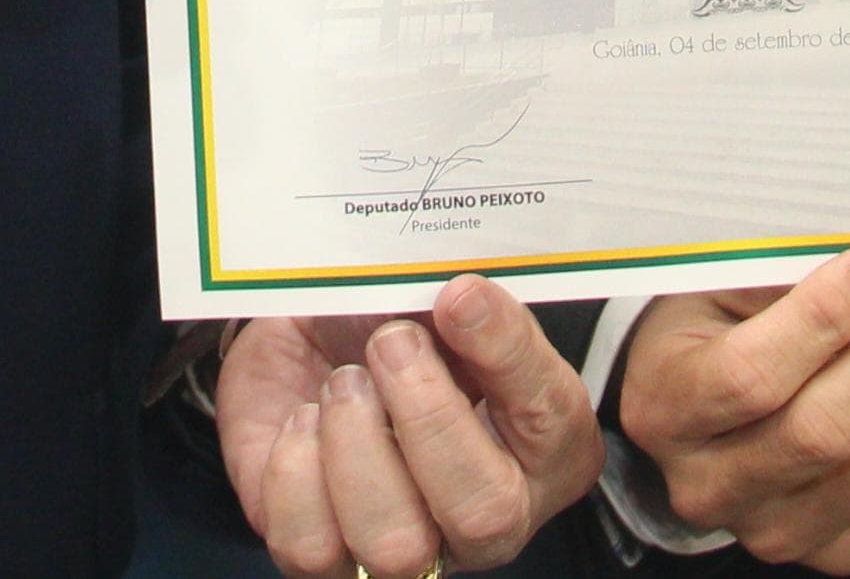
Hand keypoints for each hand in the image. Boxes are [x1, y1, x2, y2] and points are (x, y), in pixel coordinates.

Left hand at [220, 277, 599, 576]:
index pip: (553, 418)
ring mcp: (404, 550)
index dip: (506, 353)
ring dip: (356, 444)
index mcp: (541, 448)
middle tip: (391, 340)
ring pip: (396, 544)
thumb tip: (463, 296)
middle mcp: (485, 518)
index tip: (458, 295)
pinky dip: (296, 470)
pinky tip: (304, 420)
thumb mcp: (437, 302)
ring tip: (342, 382)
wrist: (309, 350)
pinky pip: (309, 542)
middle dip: (428, 415)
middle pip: (484, 511)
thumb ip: (463, 303)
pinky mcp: (321, 554)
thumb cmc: (393, 329)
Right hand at [615, 244, 849, 571]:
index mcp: (665, 410)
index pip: (749, 375)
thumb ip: (787, 275)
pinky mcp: (842, 549)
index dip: (824, 318)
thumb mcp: (719, 284)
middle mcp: (713, 487)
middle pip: (828, 430)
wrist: (706, 408)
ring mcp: (780, 531)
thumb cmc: (715, 327)